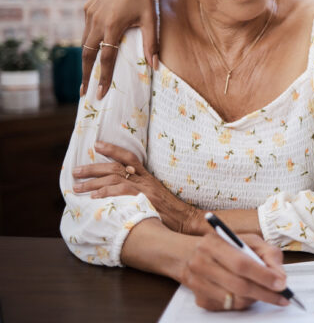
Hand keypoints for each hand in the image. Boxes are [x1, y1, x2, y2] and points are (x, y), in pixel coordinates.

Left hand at [72, 141, 204, 234]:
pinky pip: (121, 192)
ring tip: (77, 188)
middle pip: (116, 168)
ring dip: (93, 183)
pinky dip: (106, 193)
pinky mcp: (143, 200)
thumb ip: (140, 191)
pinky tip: (94, 197)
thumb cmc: (170, 212)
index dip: (112, 149)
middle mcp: (145, 181)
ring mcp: (144, 190)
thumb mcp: (156, 196)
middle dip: (93, 168)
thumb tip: (118, 192)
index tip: (96, 145)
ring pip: (115, 179)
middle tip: (75, 172)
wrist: (186, 221)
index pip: (129, 158)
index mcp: (148, 177)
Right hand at [81, 0, 162, 98]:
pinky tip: (93, 51)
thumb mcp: (153, 19)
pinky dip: (89, 41)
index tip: (101, 94)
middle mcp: (97, 20)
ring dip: (85, 59)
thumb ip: (152, 44)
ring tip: (87, 76)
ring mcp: (90, 13)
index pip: (106, 59)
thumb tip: (154, 67)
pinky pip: (87, 28)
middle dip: (86, 75)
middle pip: (88, 54)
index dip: (103, 78)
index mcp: (112, 25)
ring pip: (84, 41)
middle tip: (84, 93)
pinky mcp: (88, 7)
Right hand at [182, 232, 288, 310]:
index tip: (281, 283)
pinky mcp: (200, 299)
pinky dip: (243, 302)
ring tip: (265, 291)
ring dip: (255, 298)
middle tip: (282, 296)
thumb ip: (267, 254)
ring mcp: (198, 283)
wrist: (188, 255)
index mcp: (214, 243)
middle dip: (265, 293)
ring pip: (235, 299)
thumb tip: (280, 276)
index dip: (263, 275)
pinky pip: (229, 307)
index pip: (242, 263)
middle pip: (239, 285)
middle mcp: (202, 263)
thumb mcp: (248, 240)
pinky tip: (247, 293)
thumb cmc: (224, 246)